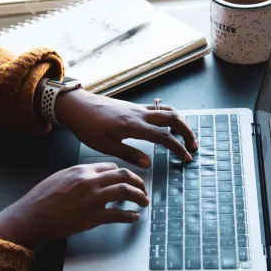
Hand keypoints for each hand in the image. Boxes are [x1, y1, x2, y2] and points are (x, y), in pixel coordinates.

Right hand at [0, 162, 147, 247]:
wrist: (32, 216)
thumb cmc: (42, 198)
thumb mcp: (60, 176)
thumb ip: (79, 174)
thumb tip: (94, 176)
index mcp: (82, 170)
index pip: (111, 167)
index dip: (123, 173)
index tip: (128, 179)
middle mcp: (90, 181)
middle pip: (124, 175)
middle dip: (138, 182)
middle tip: (143, 189)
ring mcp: (93, 199)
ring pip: (126, 191)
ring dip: (139, 196)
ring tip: (143, 201)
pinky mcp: (93, 217)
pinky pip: (118, 214)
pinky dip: (130, 216)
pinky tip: (134, 217)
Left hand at [56, 89, 197, 168]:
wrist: (78, 106)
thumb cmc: (88, 127)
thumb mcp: (106, 146)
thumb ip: (129, 154)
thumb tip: (148, 164)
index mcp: (134, 126)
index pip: (164, 136)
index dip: (178, 148)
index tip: (186, 158)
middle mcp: (140, 114)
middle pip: (173, 118)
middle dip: (187, 131)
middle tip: (193, 146)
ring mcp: (138, 108)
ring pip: (167, 110)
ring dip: (180, 122)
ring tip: (186, 135)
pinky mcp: (134, 106)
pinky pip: (158, 108)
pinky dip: (169, 115)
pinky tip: (168, 124)